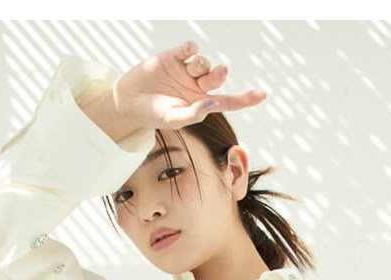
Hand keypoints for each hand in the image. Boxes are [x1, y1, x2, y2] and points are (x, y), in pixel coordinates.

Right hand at [112, 39, 266, 131]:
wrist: (128, 102)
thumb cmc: (152, 115)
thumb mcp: (173, 119)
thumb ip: (194, 114)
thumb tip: (214, 103)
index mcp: (200, 104)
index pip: (227, 101)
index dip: (244, 99)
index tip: (262, 95)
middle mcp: (195, 87)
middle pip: (216, 77)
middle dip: (220, 74)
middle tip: (220, 73)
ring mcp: (185, 71)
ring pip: (204, 63)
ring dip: (203, 64)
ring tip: (193, 68)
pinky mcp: (173, 57)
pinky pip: (189, 49)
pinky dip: (192, 49)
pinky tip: (188, 53)